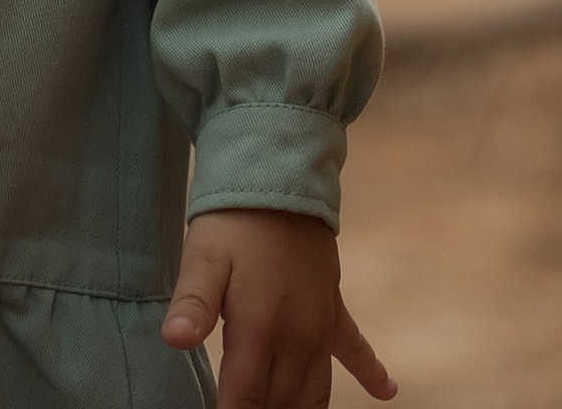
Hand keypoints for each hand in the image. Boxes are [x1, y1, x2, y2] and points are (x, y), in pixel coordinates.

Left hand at [163, 209, 393, 406]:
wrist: (279, 174)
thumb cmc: (233, 220)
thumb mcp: (204, 256)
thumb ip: (193, 303)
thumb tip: (174, 339)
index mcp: (260, 328)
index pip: (245, 401)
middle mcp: (297, 337)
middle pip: (282, 403)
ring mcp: (320, 325)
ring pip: (315, 392)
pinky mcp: (334, 309)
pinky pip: (357, 349)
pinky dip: (372, 372)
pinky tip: (387, 392)